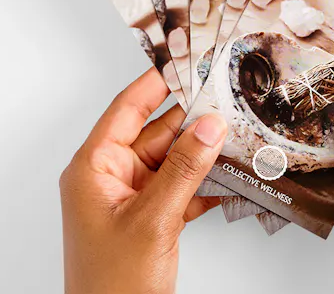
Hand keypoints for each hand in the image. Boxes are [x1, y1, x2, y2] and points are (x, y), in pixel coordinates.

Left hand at [60, 68, 226, 293]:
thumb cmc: (111, 286)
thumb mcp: (153, 220)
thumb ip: (184, 170)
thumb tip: (210, 126)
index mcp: (93, 169)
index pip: (126, 110)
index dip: (156, 83)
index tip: (185, 62)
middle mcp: (110, 179)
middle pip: (156, 134)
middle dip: (193, 122)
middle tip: (228, 101)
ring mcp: (132, 200)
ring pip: (173, 162)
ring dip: (205, 155)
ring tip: (239, 138)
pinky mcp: (151, 220)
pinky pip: (181, 189)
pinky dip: (206, 185)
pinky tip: (233, 178)